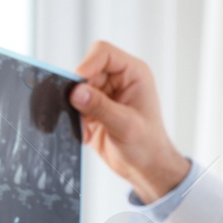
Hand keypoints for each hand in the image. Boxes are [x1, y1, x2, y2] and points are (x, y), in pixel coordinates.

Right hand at [70, 40, 191, 202]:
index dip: (87, 64)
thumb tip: (76, 91)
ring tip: (88, 127)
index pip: (103, 53)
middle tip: (82, 113)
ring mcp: (105, 93)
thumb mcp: (126, 126)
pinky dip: (76, 119)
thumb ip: (101, 107)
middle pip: (86, 71)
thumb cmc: (148, 146)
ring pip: (77, 89)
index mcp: (134, 73)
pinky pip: (75, 105)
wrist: (146, 168)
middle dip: (80, 92)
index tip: (77, 85)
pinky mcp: (95, 108)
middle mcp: (119, 79)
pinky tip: (88, 134)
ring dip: (77, 109)